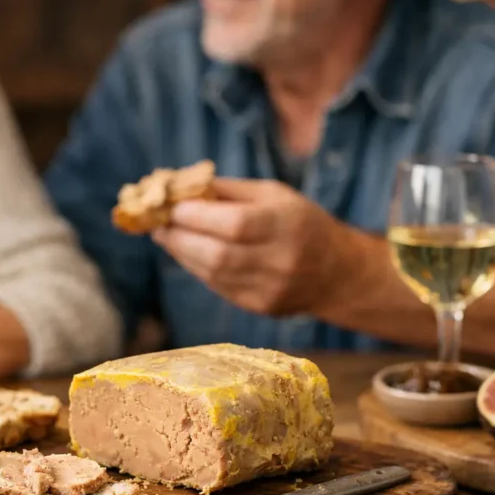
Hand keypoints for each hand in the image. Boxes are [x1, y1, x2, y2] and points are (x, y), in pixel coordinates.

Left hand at [152, 177, 350, 315]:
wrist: (335, 272)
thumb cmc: (298, 221)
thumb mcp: (273, 194)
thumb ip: (227, 191)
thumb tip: (177, 187)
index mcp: (287, 224)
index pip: (234, 224)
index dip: (196, 217)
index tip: (172, 207)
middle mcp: (281, 260)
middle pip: (218, 255)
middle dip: (180, 238)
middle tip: (159, 225)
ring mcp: (271, 289)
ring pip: (213, 274)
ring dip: (183, 255)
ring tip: (168, 237)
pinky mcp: (260, 307)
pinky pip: (219, 287)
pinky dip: (199, 269)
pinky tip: (191, 254)